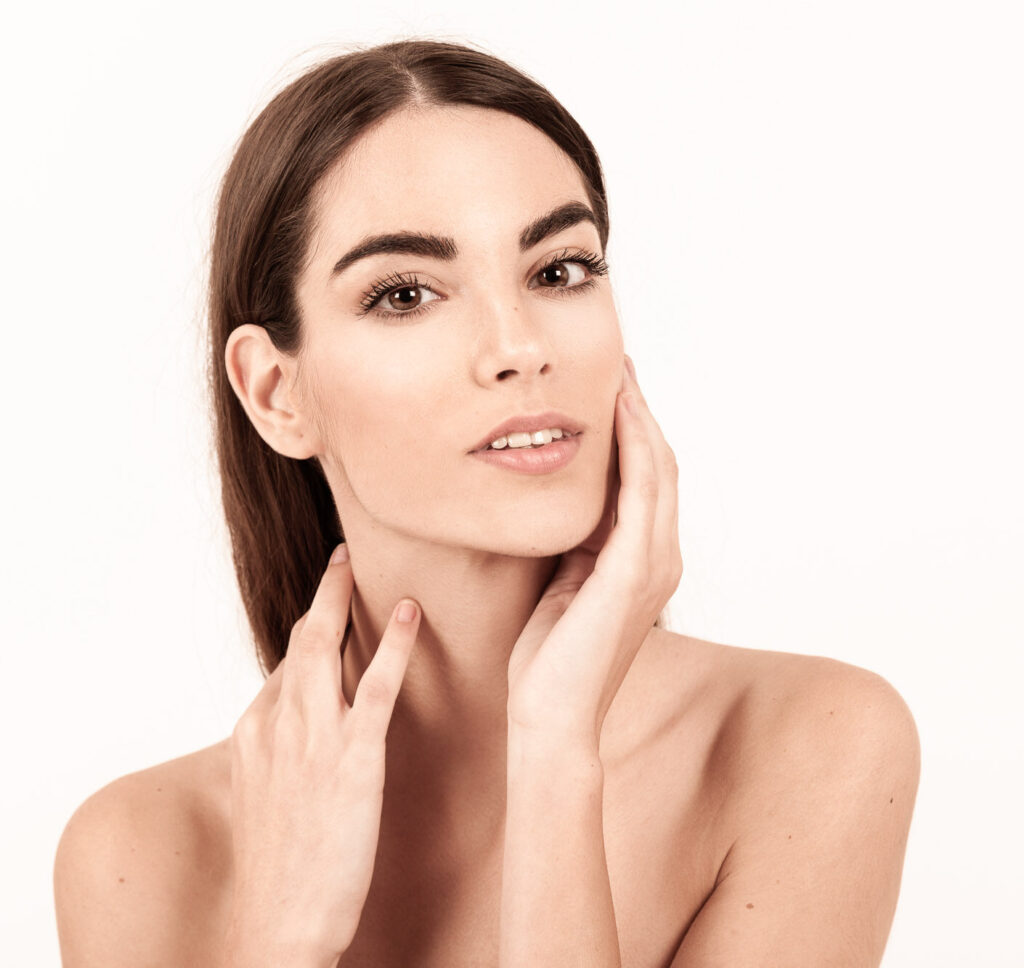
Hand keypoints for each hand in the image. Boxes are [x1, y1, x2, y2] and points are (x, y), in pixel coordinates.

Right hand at [224, 546, 419, 966]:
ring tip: (359, 561)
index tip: (325, 603)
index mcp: (253, 733)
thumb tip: (296, 727)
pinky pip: (376, 688)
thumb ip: (279, 754)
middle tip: (340, 557)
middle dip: (321, 593)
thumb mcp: (264, 799)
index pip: (284, 665)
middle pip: (299, 641)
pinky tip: (410, 614)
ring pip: (326, 648)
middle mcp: (277, 724)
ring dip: (343, 598)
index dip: (307, 630)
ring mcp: (313, 739)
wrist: (278, 925)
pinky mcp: (352, 760)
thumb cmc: (278, 870)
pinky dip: (393, 644)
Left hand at [506, 354, 682, 749]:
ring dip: (640, 418)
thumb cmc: (551, 658)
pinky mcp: (633, 573)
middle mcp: (660, 559)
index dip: (636, 432)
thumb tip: (568, 505)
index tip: (613, 389)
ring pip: (658, 470)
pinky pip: (640, 494)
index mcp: (644, 563)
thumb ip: (577, 545)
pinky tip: (618, 413)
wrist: (551, 716)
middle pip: (661, 466)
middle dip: (641, 412)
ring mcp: (653, 565)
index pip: (648, 482)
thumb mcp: (564, 584)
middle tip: (620, 367)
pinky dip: (634, 447)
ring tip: (620, 376)